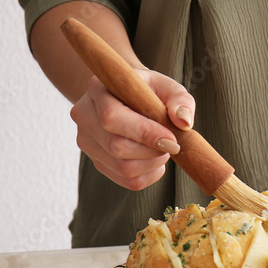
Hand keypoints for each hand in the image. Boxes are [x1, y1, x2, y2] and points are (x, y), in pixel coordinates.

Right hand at [69, 70, 194, 190]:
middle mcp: (84, 115)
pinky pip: (126, 180)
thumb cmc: (149, 91)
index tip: (172, 139)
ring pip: (122, 167)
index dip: (144, 132)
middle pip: (117, 147)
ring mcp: (86, 141)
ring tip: (163, 148)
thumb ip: (180, 100)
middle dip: (153, 151)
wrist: (127, 98)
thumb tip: (183, 122)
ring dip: (153, 163)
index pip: (112, 117)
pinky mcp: (96, 161)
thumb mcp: (167, 86)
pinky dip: (149, 175)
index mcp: (98, 89)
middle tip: (171, 143)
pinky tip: (155, 160)